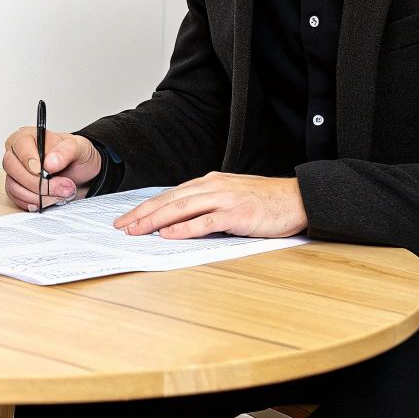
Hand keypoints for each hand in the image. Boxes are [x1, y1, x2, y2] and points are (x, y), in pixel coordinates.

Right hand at [1, 127, 100, 211]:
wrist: (82, 172)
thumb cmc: (76, 155)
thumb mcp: (78, 148)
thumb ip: (65, 152)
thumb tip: (49, 163)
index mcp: (27, 137)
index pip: (19, 146)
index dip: (30, 161)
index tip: (46, 171)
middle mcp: (17, 154)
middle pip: (12, 168)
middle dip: (37, 183)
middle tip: (60, 187)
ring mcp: (16, 173)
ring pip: (14, 186)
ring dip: (38, 196)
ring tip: (60, 194)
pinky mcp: (18, 189)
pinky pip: (18, 199)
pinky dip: (35, 203)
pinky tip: (49, 200)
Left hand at [112, 172, 306, 238]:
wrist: (298, 199)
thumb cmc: (266, 202)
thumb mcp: (232, 197)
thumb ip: (208, 205)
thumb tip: (181, 221)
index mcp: (210, 183)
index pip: (171, 195)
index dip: (147, 207)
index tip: (128, 218)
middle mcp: (213, 187)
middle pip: (169, 200)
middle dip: (142, 214)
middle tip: (120, 226)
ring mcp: (224, 199)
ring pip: (181, 209)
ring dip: (155, 220)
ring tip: (136, 230)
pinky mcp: (236, 215)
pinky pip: (205, 222)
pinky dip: (184, 228)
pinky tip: (168, 234)